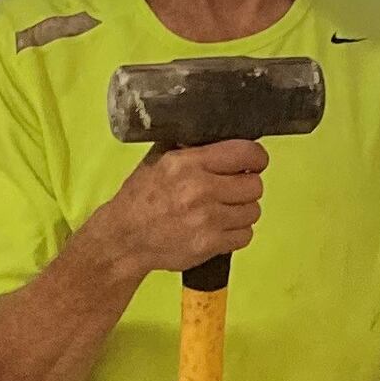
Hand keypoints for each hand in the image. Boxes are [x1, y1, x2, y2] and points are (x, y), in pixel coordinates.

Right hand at [83, 140, 266, 275]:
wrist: (123, 239)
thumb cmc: (140, 198)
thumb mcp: (159, 160)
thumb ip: (191, 147)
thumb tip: (222, 136)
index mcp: (188, 163)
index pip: (246, 153)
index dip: (255, 158)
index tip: (252, 163)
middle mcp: (199, 189)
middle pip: (254, 184)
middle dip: (246, 187)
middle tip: (232, 190)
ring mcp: (206, 219)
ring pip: (253, 211)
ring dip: (242, 211)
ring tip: (223, 211)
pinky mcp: (208, 244)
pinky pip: (245, 235)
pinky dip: (236, 233)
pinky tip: (220, 228)